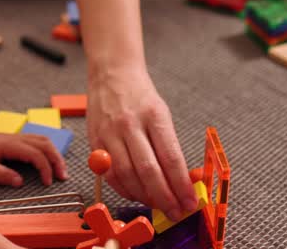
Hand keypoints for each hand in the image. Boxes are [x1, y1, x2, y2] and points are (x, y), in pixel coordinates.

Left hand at [0, 124, 66, 187]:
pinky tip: (49, 159)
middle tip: (63, 176)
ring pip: (44, 141)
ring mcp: (18, 138)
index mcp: (11, 145)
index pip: (36, 155)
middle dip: (57, 160)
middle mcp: (17, 139)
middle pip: (46, 145)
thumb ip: (0, 174)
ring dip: (55, 154)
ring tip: (60, 169)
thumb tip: (20, 182)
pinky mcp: (16, 140)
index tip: (47, 183)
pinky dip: (48, 150)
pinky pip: (38, 141)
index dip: (45, 169)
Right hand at [87, 65, 196, 220]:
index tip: (190, 201)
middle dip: (165, 198)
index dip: (181, 185)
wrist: (111, 74)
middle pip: (148, 171)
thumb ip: (169, 146)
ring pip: (127, 176)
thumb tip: (182, 180)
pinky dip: (125, 190)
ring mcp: (110, 133)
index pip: (170, 158)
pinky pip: (110, 174)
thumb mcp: (162, 113)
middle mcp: (130, 125)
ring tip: (158, 205)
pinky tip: (137, 194)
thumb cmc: (140, 95)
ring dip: (145, 197)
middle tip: (176, 211)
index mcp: (154, 115)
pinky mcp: (95, 142)